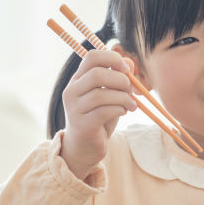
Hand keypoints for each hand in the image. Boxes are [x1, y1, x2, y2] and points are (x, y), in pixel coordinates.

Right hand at [59, 49, 136, 178]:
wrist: (86, 147)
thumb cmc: (99, 118)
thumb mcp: (111, 95)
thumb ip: (119, 78)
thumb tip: (129, 62)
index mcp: (78, 79)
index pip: (91, 57)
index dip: (112, 58)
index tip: (127, 69)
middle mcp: (72, 91)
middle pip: (97, 74)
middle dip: (121, 80)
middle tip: (131, 90)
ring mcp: (74, 108)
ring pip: (101, 94)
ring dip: (123, 98)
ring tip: (131, 105)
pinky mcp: (82, 124)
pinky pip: (104, 111)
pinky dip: (119, 109)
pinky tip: (123, 112)